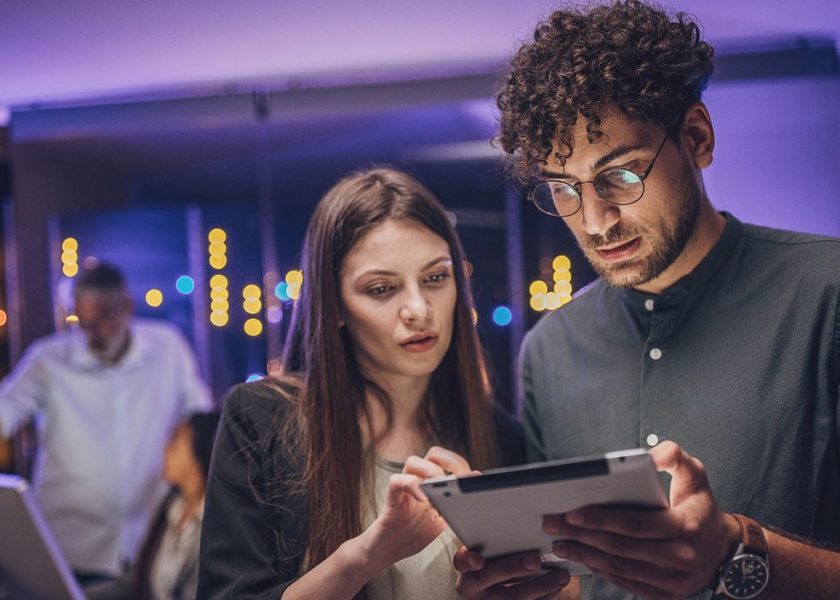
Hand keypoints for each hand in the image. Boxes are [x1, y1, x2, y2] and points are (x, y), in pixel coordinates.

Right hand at [356, 445, 475, 572]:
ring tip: (440, 489)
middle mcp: (418, 479)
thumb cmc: (414, 533)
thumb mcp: (442, 520)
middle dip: (450, 461)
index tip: (474, 478)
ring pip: (413, 461)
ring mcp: (404, 487)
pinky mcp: (391, 498)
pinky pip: (397, 481)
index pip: (448, 460)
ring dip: (431, 472)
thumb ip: (455, 504)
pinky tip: (424, 499)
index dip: (461, 465)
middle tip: (459, 480)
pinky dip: (412, 485)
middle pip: (433, 453)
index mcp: (432, 483)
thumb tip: (474, 484)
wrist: (388, 551)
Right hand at [454, 547, 570, 598]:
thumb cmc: (494, 562)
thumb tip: (510, 511)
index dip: (468, 560)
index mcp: (466, 569)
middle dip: (512, 568)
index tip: (477, 559)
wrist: (493, 592)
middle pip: (490, 578)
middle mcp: (475, 589)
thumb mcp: (487, 552)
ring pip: (514, 597)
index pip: (461, 562)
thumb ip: (493, 538)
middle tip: (535, 560)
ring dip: (541, 586)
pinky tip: (559, 584)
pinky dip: (547, 595)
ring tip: (561, 575)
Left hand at [542, 441, 738, 599]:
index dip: (601, 519)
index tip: (571, 512)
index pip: (635, 524)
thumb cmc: (700, 505)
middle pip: (621, 548)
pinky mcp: (666, 596)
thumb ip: (675, 457)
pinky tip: (583, 558)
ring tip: (559, 544)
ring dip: (585, 556)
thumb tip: (650, 455)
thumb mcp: (695, 475)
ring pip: (620, 569)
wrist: (723, 549)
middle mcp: (680, 558)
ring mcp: (673, 582)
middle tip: (552, 525)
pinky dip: (602, 572)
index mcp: (684, 527)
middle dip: (582, 537)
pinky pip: (627, 584)